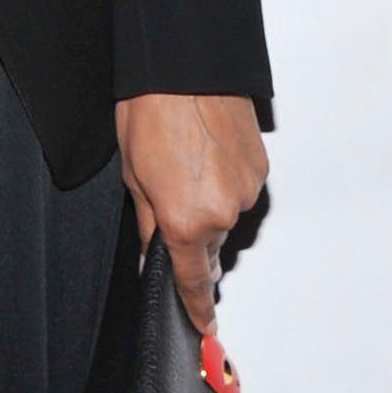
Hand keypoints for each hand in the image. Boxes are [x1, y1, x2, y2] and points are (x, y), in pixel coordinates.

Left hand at [115, 94, 267, 335]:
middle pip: (209, 246)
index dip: (197, 307)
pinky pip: (240, 189)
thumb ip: (147, 224)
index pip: (193, 280)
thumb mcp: (132, 175)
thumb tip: (153, 253)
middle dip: (191, 236)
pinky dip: (224, 181)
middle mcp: (223, 212)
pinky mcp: (260, 168)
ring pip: (226, 216)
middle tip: (171, 200)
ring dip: (208, 203)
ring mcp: (246, 190)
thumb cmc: (148, 112)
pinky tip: (204, 154)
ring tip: (184, 164)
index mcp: (186, 221)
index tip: (203, 325)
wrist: (183, 67)